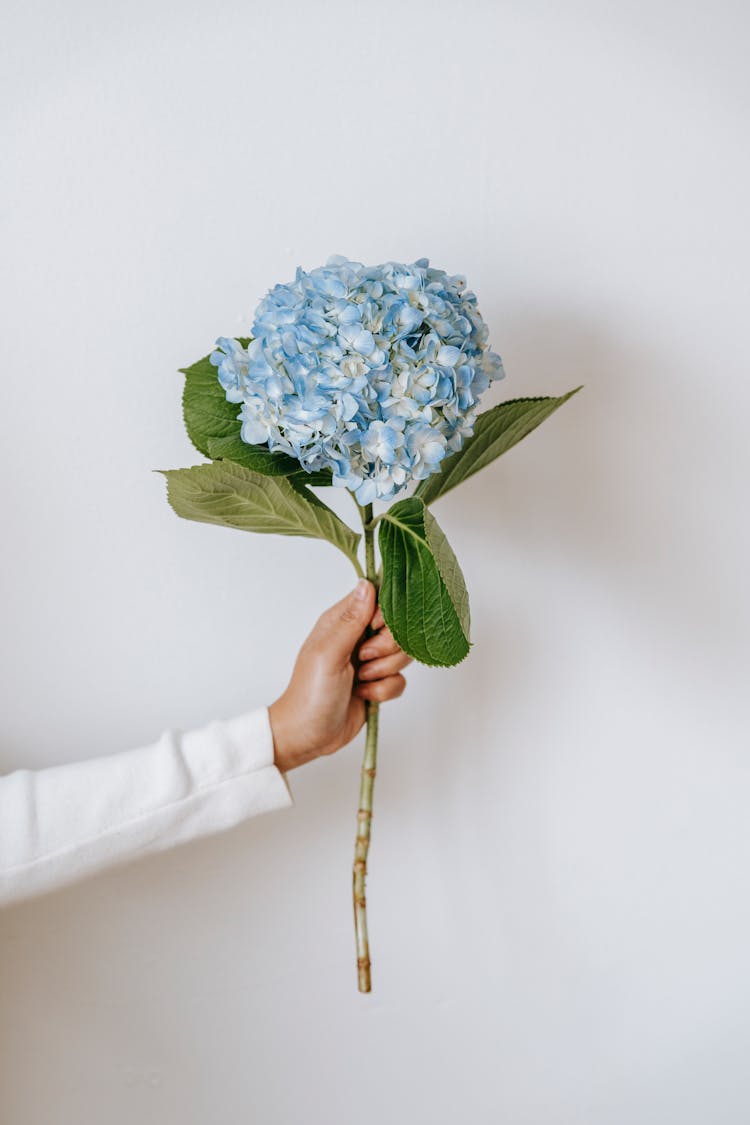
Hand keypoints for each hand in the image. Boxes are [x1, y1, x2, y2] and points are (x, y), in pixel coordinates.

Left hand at [268, 579, 411, 771]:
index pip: (378, 600)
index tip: (373, 631)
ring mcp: (369, 661)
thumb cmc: (310, 693)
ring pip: (402, 654)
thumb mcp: (328, 653)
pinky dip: (384, 690)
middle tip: (362, 660)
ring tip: (360, 680)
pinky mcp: (378, 683)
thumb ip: (351, 620)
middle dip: (386, 649)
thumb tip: (366, 584)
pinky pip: (400, 679)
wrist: (309, 735)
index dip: (384, 615)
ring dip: (384, 671)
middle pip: (397, 628)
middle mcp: (358, 637)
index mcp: (342, 622)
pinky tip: (364, 695)